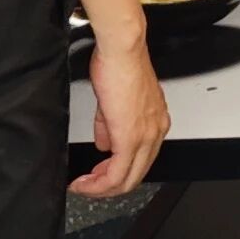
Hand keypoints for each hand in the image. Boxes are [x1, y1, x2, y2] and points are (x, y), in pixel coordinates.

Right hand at [74, 33, 168, 198]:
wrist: (122, 51)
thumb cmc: (120, 65)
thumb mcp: (114, 102)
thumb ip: (109, 127)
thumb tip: (104, 144)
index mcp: (155, 123)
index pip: (139, 162)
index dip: (115, 174)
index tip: (95, 177)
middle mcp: (156, 132)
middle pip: (135, 177)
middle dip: (107, 187)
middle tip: (87, 186)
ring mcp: (146, 136)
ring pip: (127, 179)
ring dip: (101, 188)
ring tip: (83, 185)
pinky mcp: (131, 138)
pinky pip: (116, 173)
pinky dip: (98, 183)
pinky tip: (84, 181)